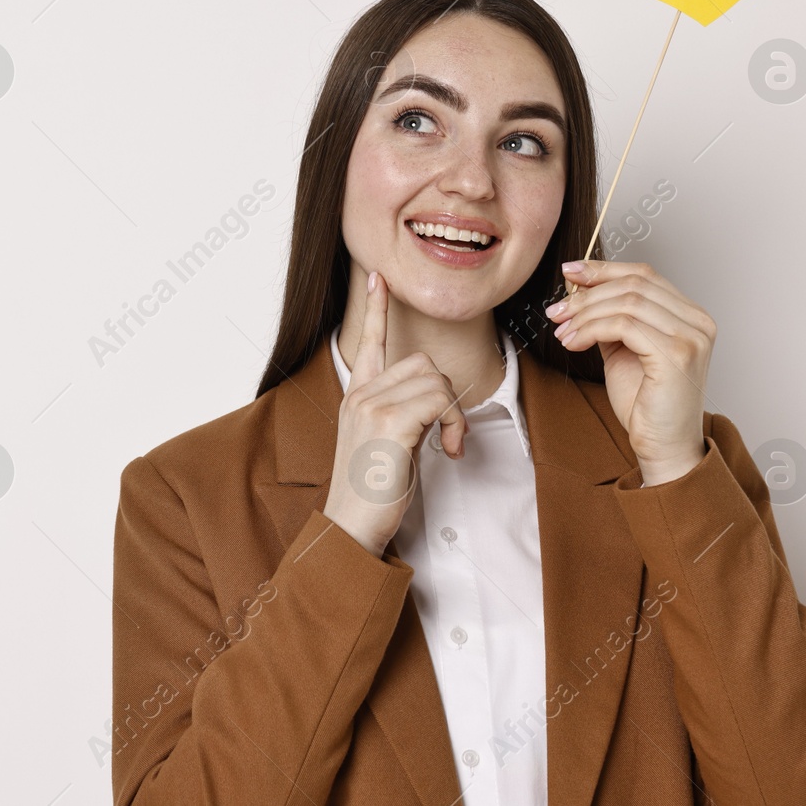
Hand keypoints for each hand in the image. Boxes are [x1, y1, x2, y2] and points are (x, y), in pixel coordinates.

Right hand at [322, 271, 466, 557]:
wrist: (351, 528)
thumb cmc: (371, 494)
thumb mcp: (383, 445)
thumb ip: (399, 414)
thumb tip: (435, 405)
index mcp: (356, 397)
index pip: (368, 342)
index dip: (376, 309)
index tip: (378, 278)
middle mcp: (360, 394)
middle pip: (423, 362)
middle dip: (446, 396)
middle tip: (448, 436)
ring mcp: (371, 405)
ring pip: (436, 379)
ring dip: (454, 415)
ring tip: (446, 447)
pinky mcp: (389, 421)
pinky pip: (441, 400)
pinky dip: (454, 425)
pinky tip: (447, 451)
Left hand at [547, 260, 713, 484]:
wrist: (664, 447)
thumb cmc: (645, 404)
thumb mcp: (623, 350)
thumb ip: (612, 318)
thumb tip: (580, 288)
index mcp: (690, 316)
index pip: (644, 274)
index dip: (604, 269)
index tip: (569, 272)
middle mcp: (697, 321)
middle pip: (634, 283)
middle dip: (588, 293)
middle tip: (557, 311)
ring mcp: (691, 336)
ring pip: (626, 302)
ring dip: (585, 314)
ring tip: (562, 331)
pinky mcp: (677, 354)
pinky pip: (624, 325)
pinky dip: (591, 329)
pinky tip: (573, 343)